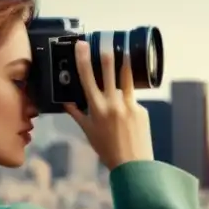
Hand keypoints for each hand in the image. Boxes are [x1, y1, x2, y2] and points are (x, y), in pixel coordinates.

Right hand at [65, 40, 154, 170]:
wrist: (133, 165)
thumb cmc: (108, 150)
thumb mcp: (89, 132)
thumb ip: (78, 115)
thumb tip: (66, 104)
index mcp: (97, 109)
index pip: (87, 79)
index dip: (83, 60)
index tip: (81, 46)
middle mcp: (113, 104)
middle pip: (109, 73)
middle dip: (106, 56)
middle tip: (106, 43)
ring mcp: (129, 106)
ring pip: (126, 79)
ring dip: (125, 64)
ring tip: (126, 52)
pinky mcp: (142, 110)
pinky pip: (133, 100)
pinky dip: (129, 101)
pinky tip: (129, 113)